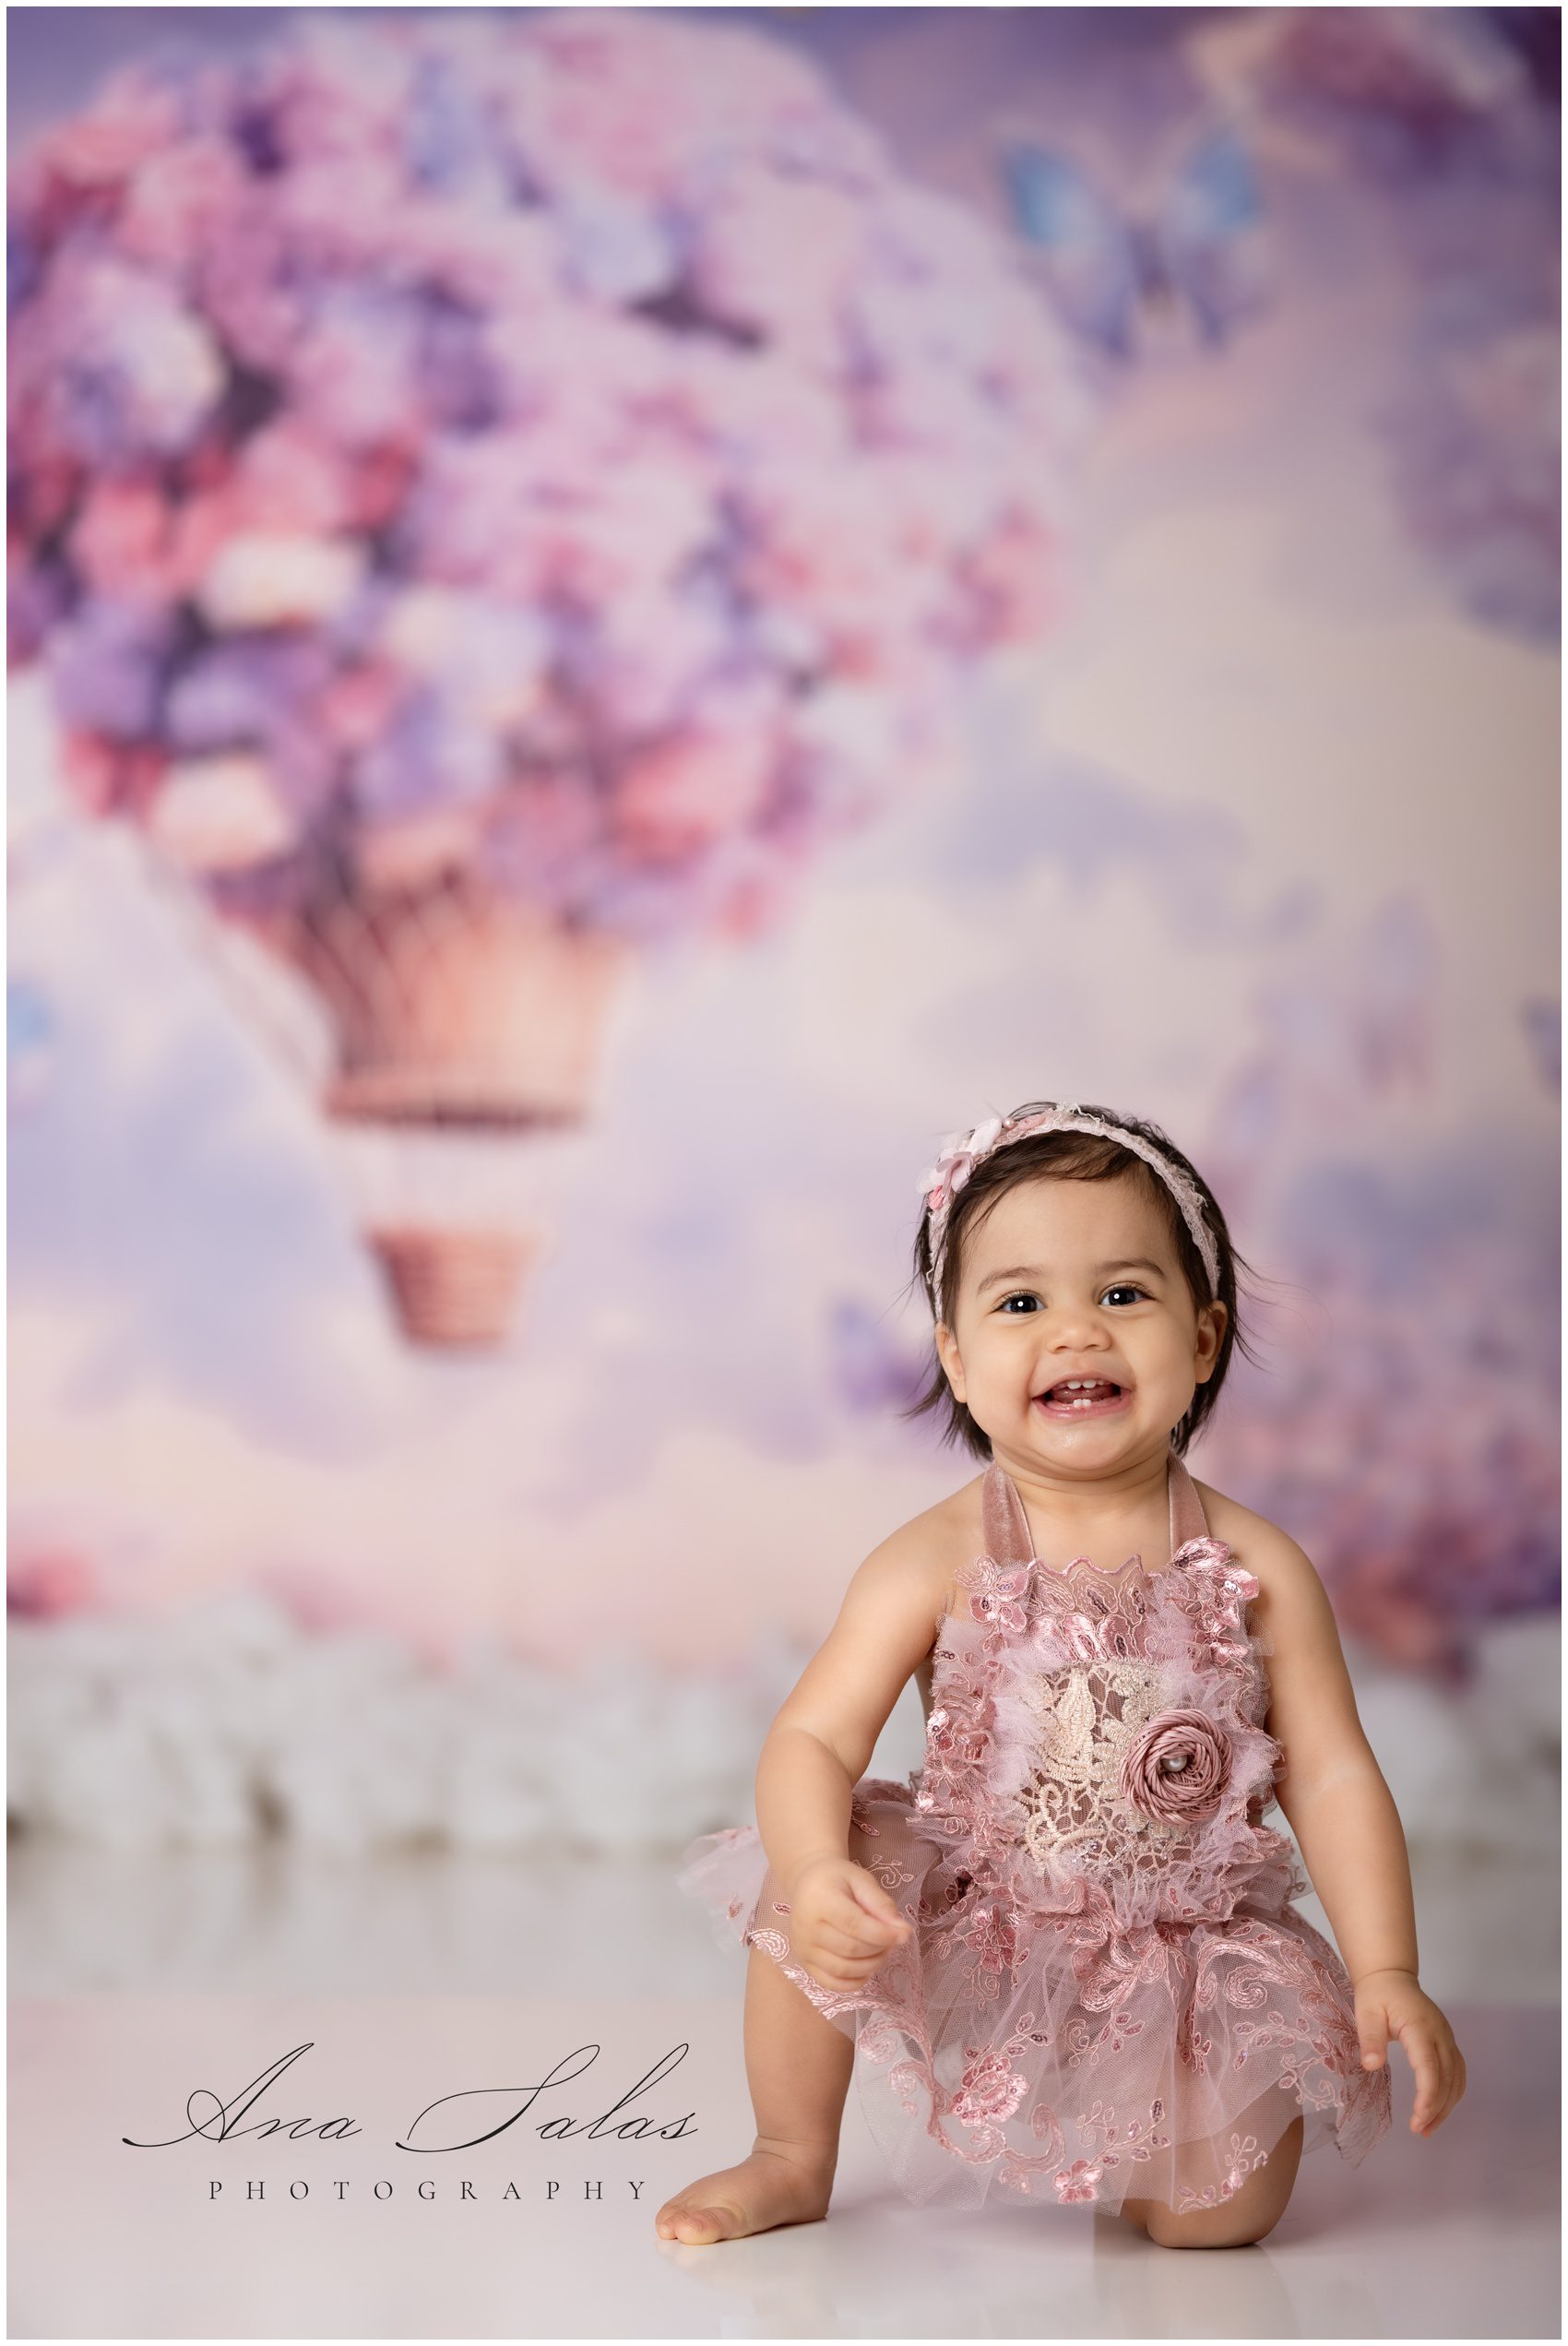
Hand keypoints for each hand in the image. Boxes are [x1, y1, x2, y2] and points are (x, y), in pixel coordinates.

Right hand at [786, 1855, 911, 1992]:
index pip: (854, 1924)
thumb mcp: (860, 1879)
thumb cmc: (837, 1879)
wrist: (807, 1883)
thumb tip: (902, 1931)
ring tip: (882, 1950)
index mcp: (819, 1900)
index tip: (904, 1934)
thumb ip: (881, 1904)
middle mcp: (806, 1928)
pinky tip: (866, 1967)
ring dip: (870, 1965)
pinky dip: (854, 1982)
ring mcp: (803, 1949)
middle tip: (893, 1939)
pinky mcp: (804, 1963)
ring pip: (843, 1970)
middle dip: (879, 1948)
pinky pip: (832, 1983)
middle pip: (850, 1949)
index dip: (882, 1934)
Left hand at [1353, 1968, 1466, 2135]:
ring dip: (1447, 2106)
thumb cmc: (1377, 1995)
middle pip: (1447, 2079)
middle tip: (1419, 2130)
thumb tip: (1371, 2066)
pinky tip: (1440, 2109)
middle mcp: (1440, 2035)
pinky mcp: (1448, 2043)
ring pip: (1457, 2079)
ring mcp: (1448, 2039)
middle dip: (1436, 2109)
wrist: (1392, 1976)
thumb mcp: (1366, 2013)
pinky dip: (1452, 2094)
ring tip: (1428, 2128)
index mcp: (1420, 2028)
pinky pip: (1458, 2072)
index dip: (1428, 2096)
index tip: (1418, 2118)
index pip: (1430, 2068)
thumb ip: (1370, 2039)